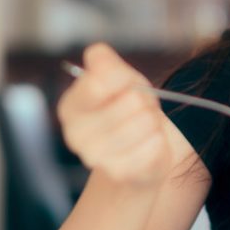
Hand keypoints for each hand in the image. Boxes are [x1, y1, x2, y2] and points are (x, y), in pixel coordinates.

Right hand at [58, 43, 171, 188]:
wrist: (140, 150)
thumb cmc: (127, 109)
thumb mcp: (118, 78)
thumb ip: (104, 62)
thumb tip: (97, 55)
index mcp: (70, 106)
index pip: (99, 81)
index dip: (124, 78)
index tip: (125, 85)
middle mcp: (75, 135)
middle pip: (131, 100)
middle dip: (143, 101)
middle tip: (138, 110)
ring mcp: (96, 158)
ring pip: (146, 122)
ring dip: (153, 121)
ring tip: (144, 126)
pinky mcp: (121, 174)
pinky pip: (156, 145)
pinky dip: (159, 141)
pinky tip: (146, 145)